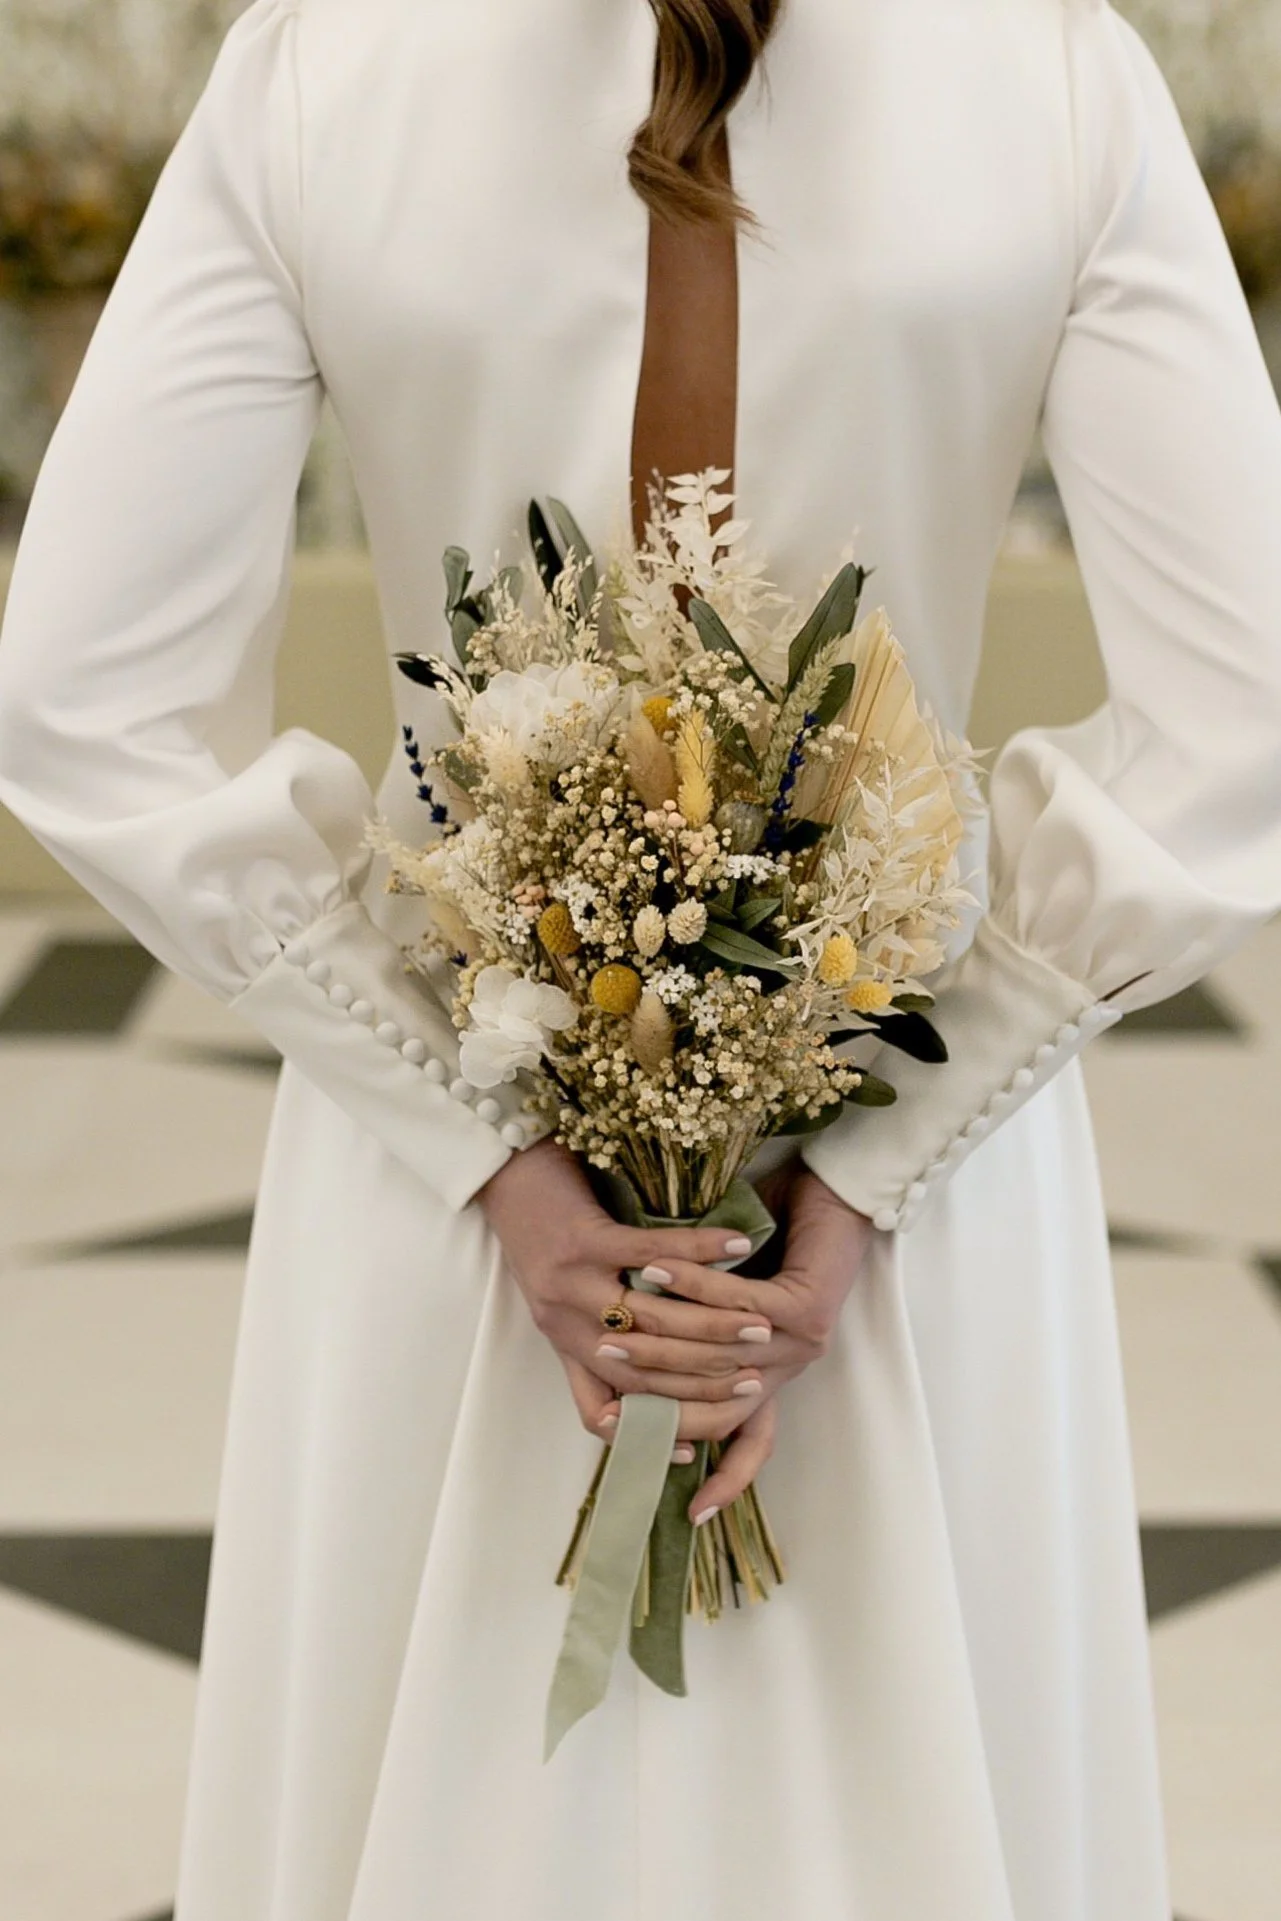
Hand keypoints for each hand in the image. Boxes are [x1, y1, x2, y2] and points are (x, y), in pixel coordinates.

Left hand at [477, 1140, 777, 1455]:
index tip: (704, 1440)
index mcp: (563, 1344)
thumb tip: (666, 1355)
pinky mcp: (582, 1240)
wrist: (503, 1172)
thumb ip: (602, 1330)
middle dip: (705, 1379)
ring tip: (758, 1322)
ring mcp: (571, 1284)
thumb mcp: (564, 1296)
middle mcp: (565, 1324)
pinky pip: (650, 1254)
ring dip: (713, 1324)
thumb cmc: (543, 1231)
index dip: (654, 1429)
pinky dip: (699, 1253)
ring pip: (653, 1320)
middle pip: (642, 1370)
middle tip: (757, 1377)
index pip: (609, 1407)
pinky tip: (737, 1247)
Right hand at [595, 1167, 875, 1519]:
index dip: (722, 1480)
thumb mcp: (724, 1292)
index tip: (682, 1510)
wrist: (834, 1192)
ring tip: (615, 1312)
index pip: (749, 1443)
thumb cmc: (776, 1236)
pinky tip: (654, 1267)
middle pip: (720, 1409)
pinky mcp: (805, 1308)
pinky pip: (737, 1305)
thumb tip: (621, 1344)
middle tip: (604, 1362)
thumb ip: (689, 1326)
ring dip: (661, 1333)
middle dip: (658, 1393)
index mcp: (770, 1375)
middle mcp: (787, 1367)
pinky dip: (692, 1286)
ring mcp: (800, 1342)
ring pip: (719, 1355)